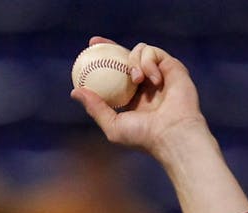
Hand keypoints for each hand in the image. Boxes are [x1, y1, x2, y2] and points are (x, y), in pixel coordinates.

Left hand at [71, 38, 208, 159]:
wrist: (172, 133)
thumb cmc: (143, 135)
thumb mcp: (112, 124)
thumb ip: (95, 107)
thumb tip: (75, 91)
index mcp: (131, 97)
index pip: (113, 74)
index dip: (101, 61)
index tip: (87, 54)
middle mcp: (144, 84)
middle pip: (125, 56)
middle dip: (109, 46)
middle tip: (94, 43)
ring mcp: (158, 73)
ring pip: (138, 51)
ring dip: (133, 61)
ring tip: (136, 80)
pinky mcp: (172, 67)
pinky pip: (153, 52)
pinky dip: (149, 63)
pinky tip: (153, 80)